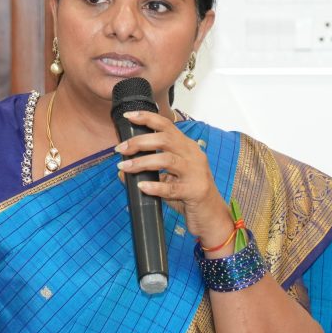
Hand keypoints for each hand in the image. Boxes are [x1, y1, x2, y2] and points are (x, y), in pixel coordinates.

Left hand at [115, 109, 231, 245]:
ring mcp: (196, 173)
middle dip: (139, 142)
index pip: (167, 125)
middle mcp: (193, 156)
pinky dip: (155, 186)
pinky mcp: (195, 191)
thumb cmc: (188, 194)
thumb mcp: (168, 179)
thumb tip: (121, 171)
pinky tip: (142, 187)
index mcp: (187, 147)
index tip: (128, 116)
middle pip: (164, 140)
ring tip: (124, 167)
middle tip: (120, 149)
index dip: (147, 118)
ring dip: (142, 162)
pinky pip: (172, 187)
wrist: (211, 216)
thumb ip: (148, 172)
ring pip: (167, 160)